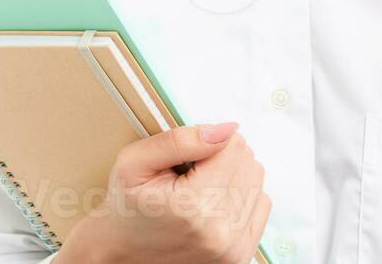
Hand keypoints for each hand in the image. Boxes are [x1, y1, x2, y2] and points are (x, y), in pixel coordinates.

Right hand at [57, 121, 270, 263]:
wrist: (121, 255)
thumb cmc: (126, 208)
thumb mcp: (135, 162)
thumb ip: (181, 140)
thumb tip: (227, 130)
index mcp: (192, 206)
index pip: (233, 147)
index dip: (209, 143)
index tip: (186, 159)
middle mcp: (219, 232)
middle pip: (247, 163)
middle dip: (221, 158)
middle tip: (189, 175)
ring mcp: (233, 249)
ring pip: (256, 180)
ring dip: (231, 177)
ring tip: (198, 190)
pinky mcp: (240, 256)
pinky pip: (261, 204)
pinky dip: (240, 197)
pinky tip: (212, 204)